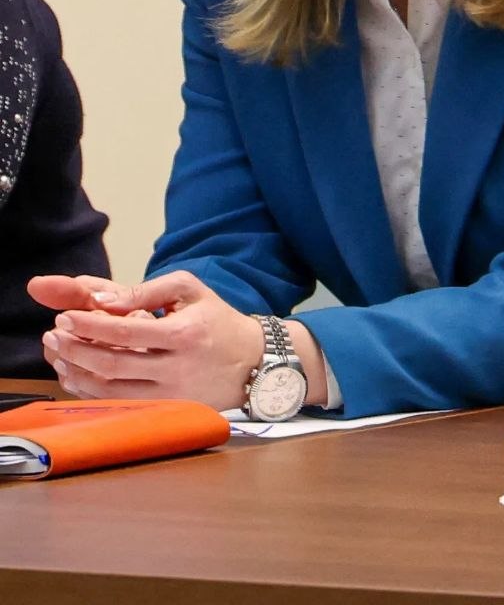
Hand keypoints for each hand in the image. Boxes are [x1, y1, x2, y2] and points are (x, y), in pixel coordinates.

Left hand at [27, 271, 263, 410]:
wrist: (251, 363)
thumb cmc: (217, 320)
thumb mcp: (190, 290)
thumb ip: (147, 290)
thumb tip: (105, 301)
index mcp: (183, 335)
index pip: (125, 333)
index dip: (89, 325)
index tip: (64, 316)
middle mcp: (176, 369)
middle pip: (112, 364)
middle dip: (74, 348)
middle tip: (53, 334)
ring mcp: (170, 396)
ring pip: (110, 390)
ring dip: (76, 372)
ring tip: (58, 353)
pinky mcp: (166, 411)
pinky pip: (119, 404)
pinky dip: (91, 391)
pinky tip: (76, 375)